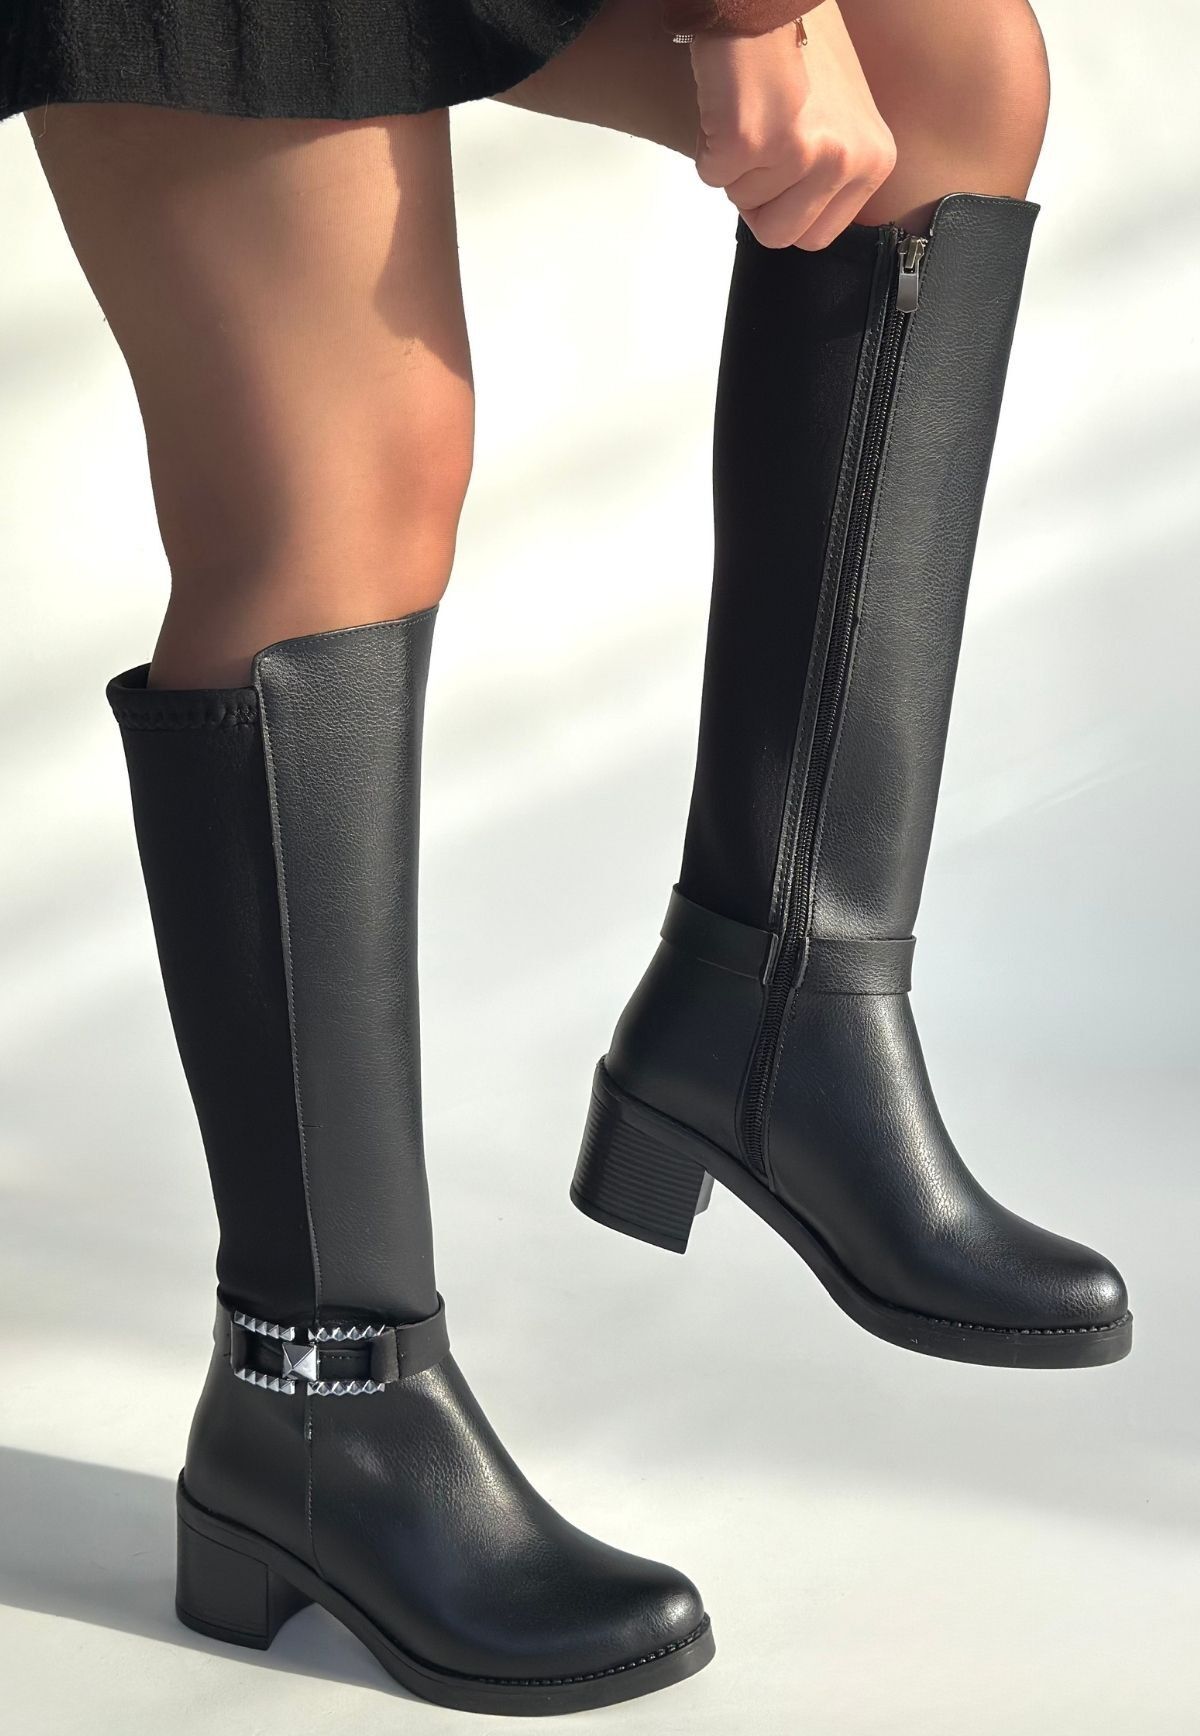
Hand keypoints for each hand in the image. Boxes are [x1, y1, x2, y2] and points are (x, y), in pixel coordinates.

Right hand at [689, 4, 895, 249]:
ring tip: (750, 108)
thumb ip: (833, 169)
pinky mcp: (751, 141)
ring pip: (742, 202)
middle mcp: (843, 160)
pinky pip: (712, 174)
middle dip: (757, 197)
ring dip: (733, 163)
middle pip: (779, 234)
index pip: (817, 235)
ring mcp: (799, 152)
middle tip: (760, 144)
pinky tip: (729, 102)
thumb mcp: (844, 115)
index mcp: (872, 160)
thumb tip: (804, 210)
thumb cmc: (801, 41)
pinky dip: (708, 142)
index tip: (781, 166)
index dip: (785, 207)